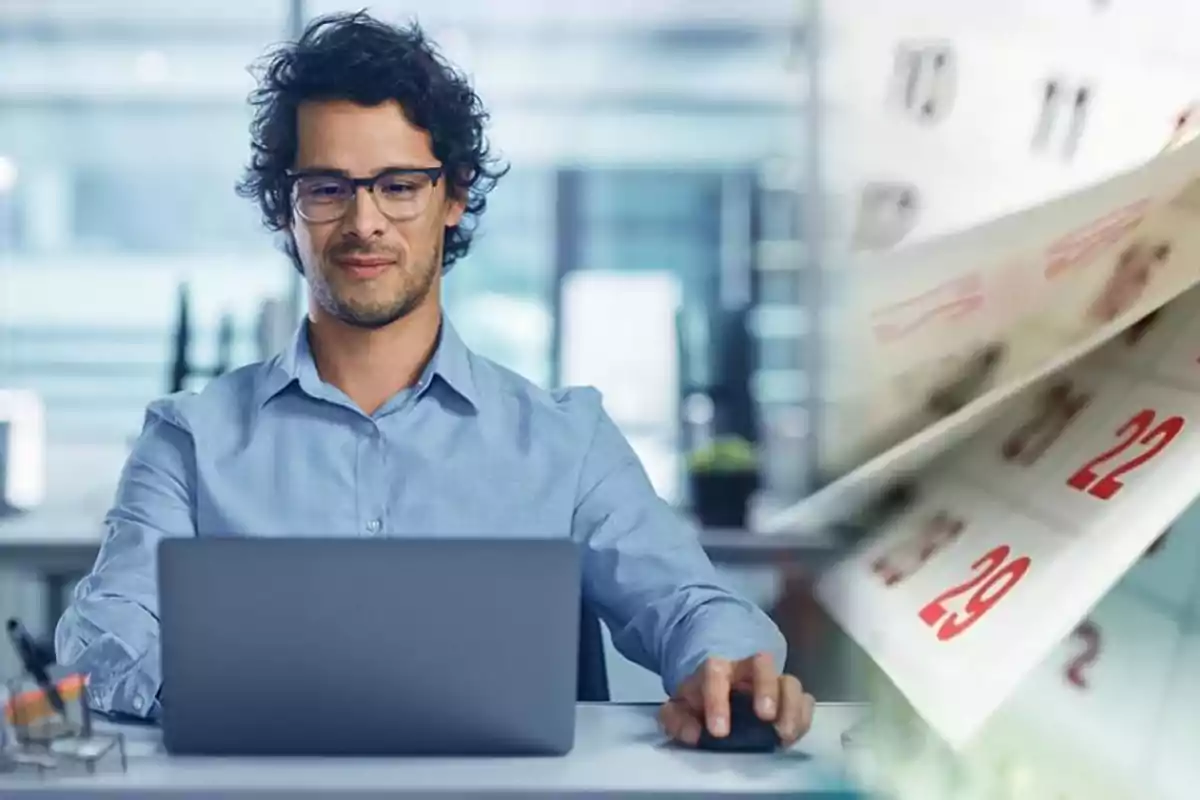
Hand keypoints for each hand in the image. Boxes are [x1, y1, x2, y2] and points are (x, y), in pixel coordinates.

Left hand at [657, 652, 813, 747]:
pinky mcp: (788, 699)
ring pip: (789, 682)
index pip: (716, 673)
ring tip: (785, 734)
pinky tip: (794, 736)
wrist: (714, 693)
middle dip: (766, 689)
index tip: (719, 732)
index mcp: (716, 669)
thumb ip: (677, 719)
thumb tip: (693, 733)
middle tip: (766, 718)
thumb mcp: (679, 710)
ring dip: (791, 707)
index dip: (718, 701)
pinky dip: (803, 717)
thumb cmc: (698, 702)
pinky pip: (805, 701)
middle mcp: (747, 670)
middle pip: (762, 664)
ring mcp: (772, 682)